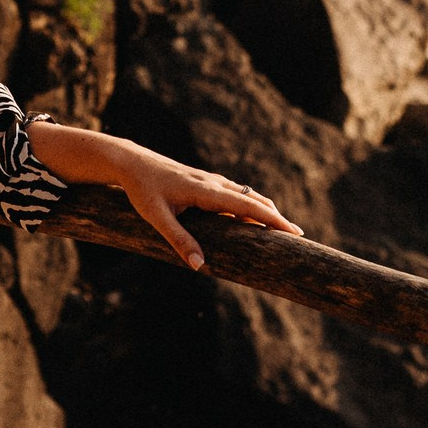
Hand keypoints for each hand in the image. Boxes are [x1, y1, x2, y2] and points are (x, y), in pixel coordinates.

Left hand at [84, 133, 297, 273]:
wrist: (130, 161)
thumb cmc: (142, 189)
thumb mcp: (156, 217)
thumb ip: (178, 240)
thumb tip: (200, 266)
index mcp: (206, 191)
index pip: (248, 207)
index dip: (273, 220)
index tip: (293, 233)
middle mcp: (213, 183)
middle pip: (253, 200)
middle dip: (276, 217)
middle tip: (297, 236)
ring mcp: (210, 180)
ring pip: (245, 194)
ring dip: (264, 210)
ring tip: (279, 228)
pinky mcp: (205, 181)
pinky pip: (234, 193)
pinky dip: (249, 204)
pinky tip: (250, 216)